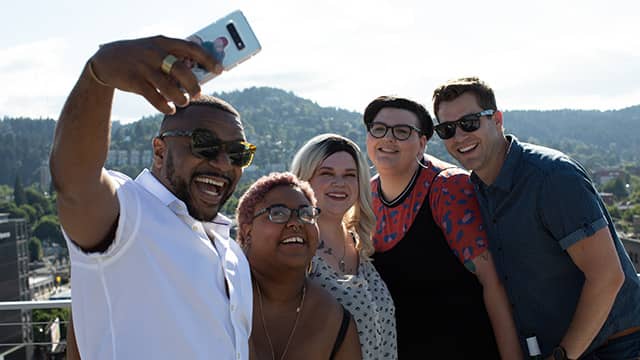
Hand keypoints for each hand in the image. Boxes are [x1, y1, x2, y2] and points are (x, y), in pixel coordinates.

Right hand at [88, 35, 221, 113]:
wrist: (106, 60)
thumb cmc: (140, 57)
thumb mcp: (155, 50)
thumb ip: (174, 58)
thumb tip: (199, 75)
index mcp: (163, 42)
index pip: (191, 48)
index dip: (208, 59)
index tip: (220, 69)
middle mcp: (154, 52)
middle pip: (181, 69)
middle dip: (194, 84)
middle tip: (198, 93)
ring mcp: (143, 67)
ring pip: (168, 86)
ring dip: (180, 97)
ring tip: (184, 102)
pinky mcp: (134, 81)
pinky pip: (154, 97)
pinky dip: (165, 106)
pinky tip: (170, 109)